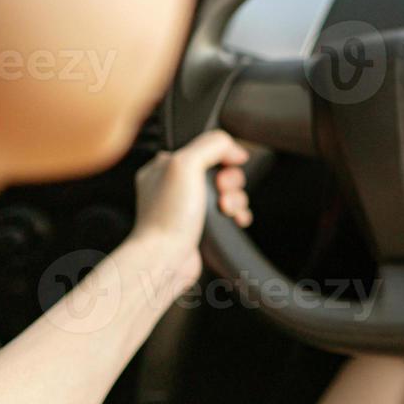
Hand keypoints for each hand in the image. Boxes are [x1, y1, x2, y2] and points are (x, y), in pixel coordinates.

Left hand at [129, 130, 250, 288]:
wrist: (166, 258)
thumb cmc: (167, 216)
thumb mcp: (186, 164)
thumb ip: (212, 144)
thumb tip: (235, 149)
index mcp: (165, 166)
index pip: (204, 147)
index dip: (223, 155)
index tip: (229, 164)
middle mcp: (176, 185)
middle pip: (220, 170)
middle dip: (231, 180)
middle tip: (222, 190)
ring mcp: (189, 207)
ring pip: (228, 192)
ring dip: (236, 198)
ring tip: (227, 209)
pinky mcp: (201, 226)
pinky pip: (230, 212)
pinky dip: (238, 214)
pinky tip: (235, 219)